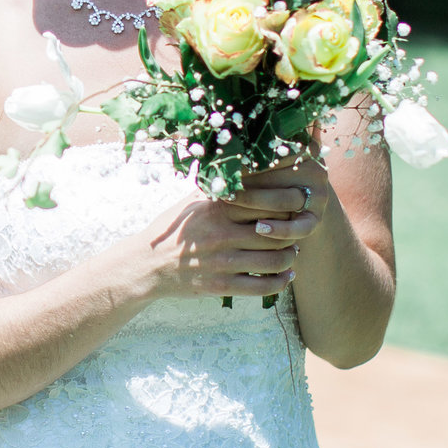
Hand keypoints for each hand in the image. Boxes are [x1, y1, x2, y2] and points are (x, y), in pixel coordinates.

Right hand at [139, 185, 315, 301]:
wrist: (146, 266)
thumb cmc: (172, 229)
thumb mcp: (191, 201)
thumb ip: (219, 186)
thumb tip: (245, 161)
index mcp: (217, 209)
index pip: (264, 202)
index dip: (287, 202)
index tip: (297, 201)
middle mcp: (222, 234)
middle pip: (276, 231)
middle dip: (294, 230)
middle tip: (301, 228)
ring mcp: (222, 262)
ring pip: (274, 260)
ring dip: (291, 256)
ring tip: (293, 251)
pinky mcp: (221, 286)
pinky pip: (262, 286)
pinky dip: (281, 281)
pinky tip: (287, 275)